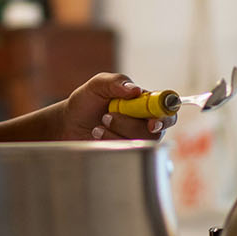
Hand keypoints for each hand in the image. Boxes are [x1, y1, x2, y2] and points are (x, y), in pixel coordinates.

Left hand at [59, 72, 175, 141]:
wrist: (68, 123)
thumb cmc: (86, 100)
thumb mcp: (98, 84)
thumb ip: (116, 82)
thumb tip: (136, 90)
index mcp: (144, 102)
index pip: (168, 109)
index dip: (166, 117)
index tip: (153, 122)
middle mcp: (144, 121)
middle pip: (156, 131)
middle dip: (130, 125)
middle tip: (107, 116)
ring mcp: (135, 138)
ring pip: (139, 143)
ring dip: (116, 133)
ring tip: (98, 125)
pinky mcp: (125, 152)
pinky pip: (127, 153)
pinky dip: (110, 143)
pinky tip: (97, 135)